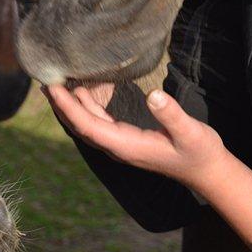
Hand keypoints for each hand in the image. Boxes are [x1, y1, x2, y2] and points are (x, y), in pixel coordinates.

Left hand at [44, 84, 226, 193]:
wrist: (206, 170)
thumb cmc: (199, 151)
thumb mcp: (190, 131)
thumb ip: (171, 115)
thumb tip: (154, 95)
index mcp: (127, 147)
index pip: (89, 127)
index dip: (69, 108)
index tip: (54, 88)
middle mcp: (119, 147)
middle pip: (81, 126)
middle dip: (61, 106)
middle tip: (44, 80)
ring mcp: (122, 145)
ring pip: (88, 125)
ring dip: (71, 106)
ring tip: (56, 83)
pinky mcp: (127, 139)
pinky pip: (99, 123)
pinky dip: (87, 107)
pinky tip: (83, 93)